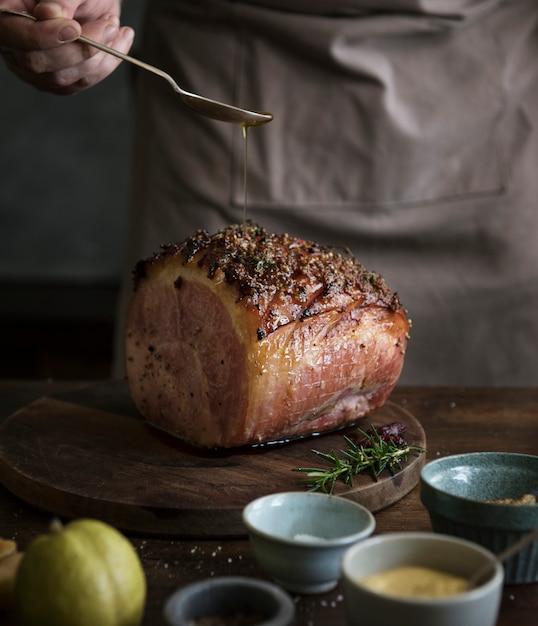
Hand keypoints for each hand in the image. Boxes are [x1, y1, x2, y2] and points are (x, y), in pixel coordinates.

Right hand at [0, 0, 134, 93]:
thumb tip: (51, 14)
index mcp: (7, 15)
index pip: (15, 34)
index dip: (45, 36)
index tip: (74, 28)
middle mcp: (15, 46)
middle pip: (40, 63)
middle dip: (80, 48)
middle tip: (109, 24)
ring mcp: (36, 69)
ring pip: (64, 78)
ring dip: (99, 55)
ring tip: (113, 25)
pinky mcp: (59, 82)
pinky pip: (83, 82)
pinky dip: (107, 64)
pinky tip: (120, 41)